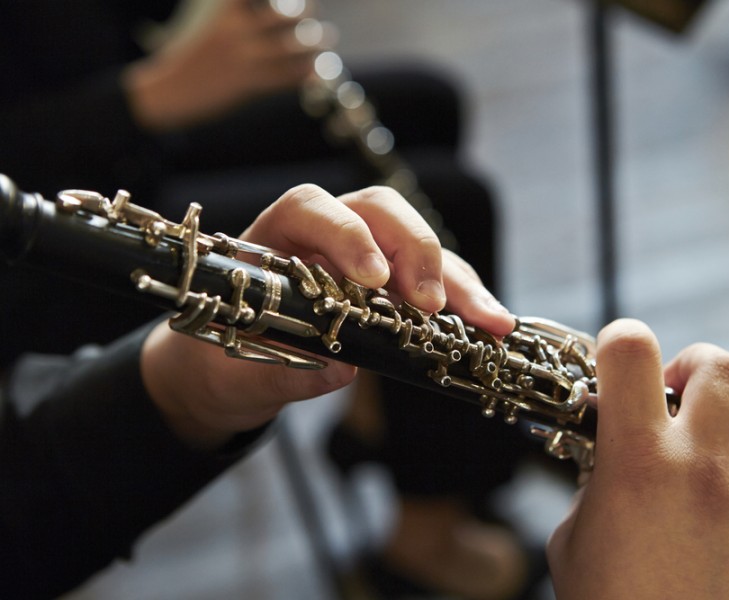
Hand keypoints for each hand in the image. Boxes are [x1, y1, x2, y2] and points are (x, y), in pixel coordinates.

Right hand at [124, 0, 320, 131]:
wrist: (169, 91)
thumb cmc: (193, 58)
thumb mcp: (215, 26)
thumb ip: (241, 16)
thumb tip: (277, 14)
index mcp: (227, 12)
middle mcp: (237, 31)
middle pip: (285, 14)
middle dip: (306, 12)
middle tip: (312, 15)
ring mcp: (244, 58)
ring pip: (292, 48)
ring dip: (314, 45)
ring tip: (325, 42)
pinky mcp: (248, 84)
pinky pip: (287, 77)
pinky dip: (305, 73)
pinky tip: (313, 71)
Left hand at [140, 184, 514, 448]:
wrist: (222, 374)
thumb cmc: (221, 361)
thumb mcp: (235, 374)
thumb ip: (279, 371)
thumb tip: (340, 368)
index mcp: (274, 237)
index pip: (311, 207)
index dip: (346, 233)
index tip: (373, 279)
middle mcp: (325, 236)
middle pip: (381, 212)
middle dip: (415, 251)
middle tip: (434, 305)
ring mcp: (363, 257)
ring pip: (418, 246)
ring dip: (456, 280)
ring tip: (488, 322)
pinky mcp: (391, 288)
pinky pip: (434, 282)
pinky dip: (463, 303)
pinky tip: (488, 327)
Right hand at [547, 319, 728, 599]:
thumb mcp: (573, 536)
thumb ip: (592, 480)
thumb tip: (610, 449)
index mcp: (636, 462)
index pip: (632, 351)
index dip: (618, 340)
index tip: (615, 359)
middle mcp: (702, 466)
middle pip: (719, 364)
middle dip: (690, 364)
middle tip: (673, 393)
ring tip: (708, 433)